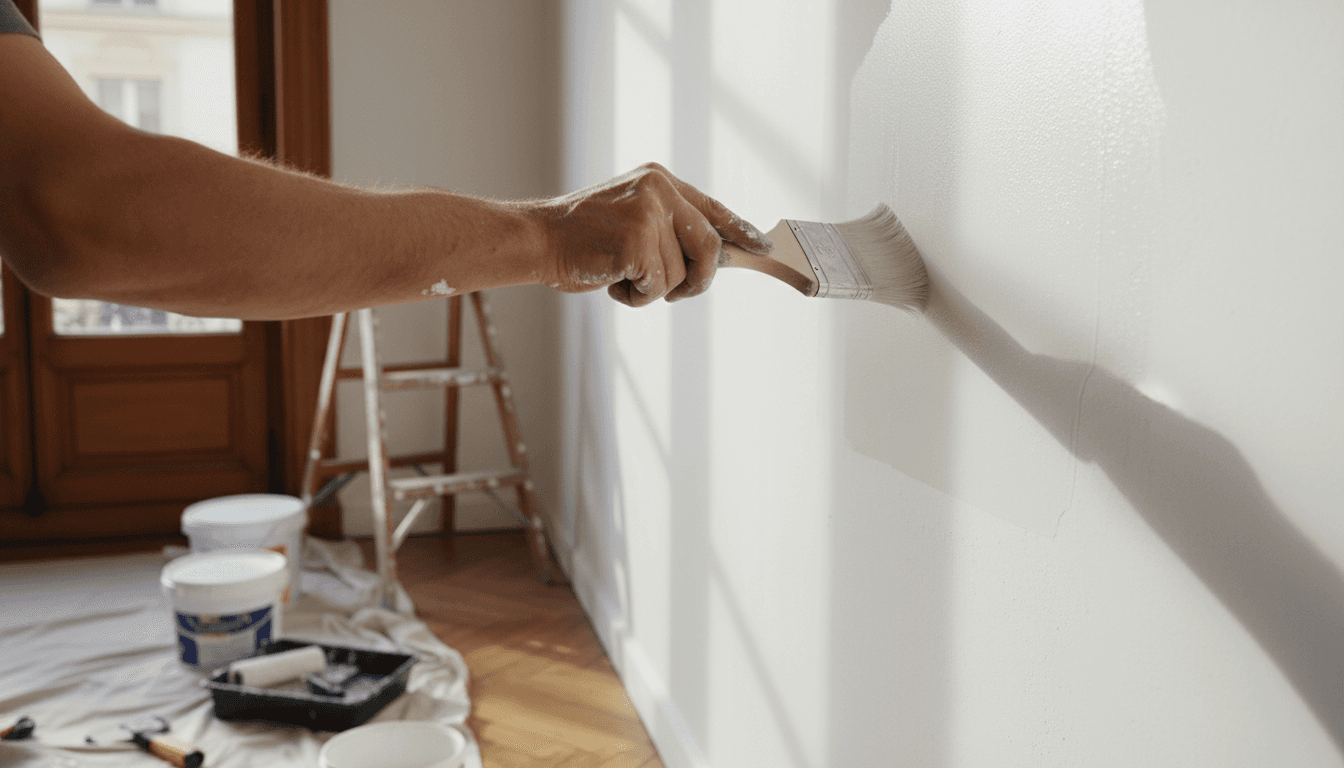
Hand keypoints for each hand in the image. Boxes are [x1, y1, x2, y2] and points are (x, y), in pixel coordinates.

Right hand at [535, 163, 772, 305]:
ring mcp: (647, 214)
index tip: (763, 246)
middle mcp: (658, 190)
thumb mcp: (631, 216)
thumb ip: (669, 227)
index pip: (713, 208)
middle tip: (678, 293)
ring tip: (620, 274)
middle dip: (699, 280)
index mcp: (659, 180)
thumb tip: (716, 256)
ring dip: (652, 290)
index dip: (741, 231)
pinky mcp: (636, 243)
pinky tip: (611, 281)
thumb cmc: (582, 238)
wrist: (538, 239)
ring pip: (680, 275)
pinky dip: (635, 297)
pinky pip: (657, 287)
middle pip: (709, 247)